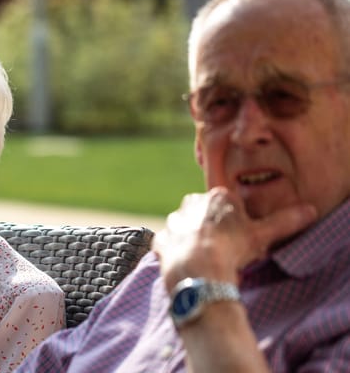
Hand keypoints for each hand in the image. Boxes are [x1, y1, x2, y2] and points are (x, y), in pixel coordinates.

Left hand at [154, 187, 315, 291]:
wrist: (199, 272)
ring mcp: (173, 222)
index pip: (230, 205)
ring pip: (187, 229)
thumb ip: (285, 221)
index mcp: (217, 196)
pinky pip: (170, 245)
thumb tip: (309, 210)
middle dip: (215, 230)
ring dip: (195, 240)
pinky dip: (178, 253)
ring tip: (209, 260)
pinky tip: (189, 265)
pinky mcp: (160, 240)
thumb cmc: (232, 250)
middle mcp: (190, 203)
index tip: (242, 239)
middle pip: (207, 215)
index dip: (238, 224)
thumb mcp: (263, 235)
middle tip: (227, 251)